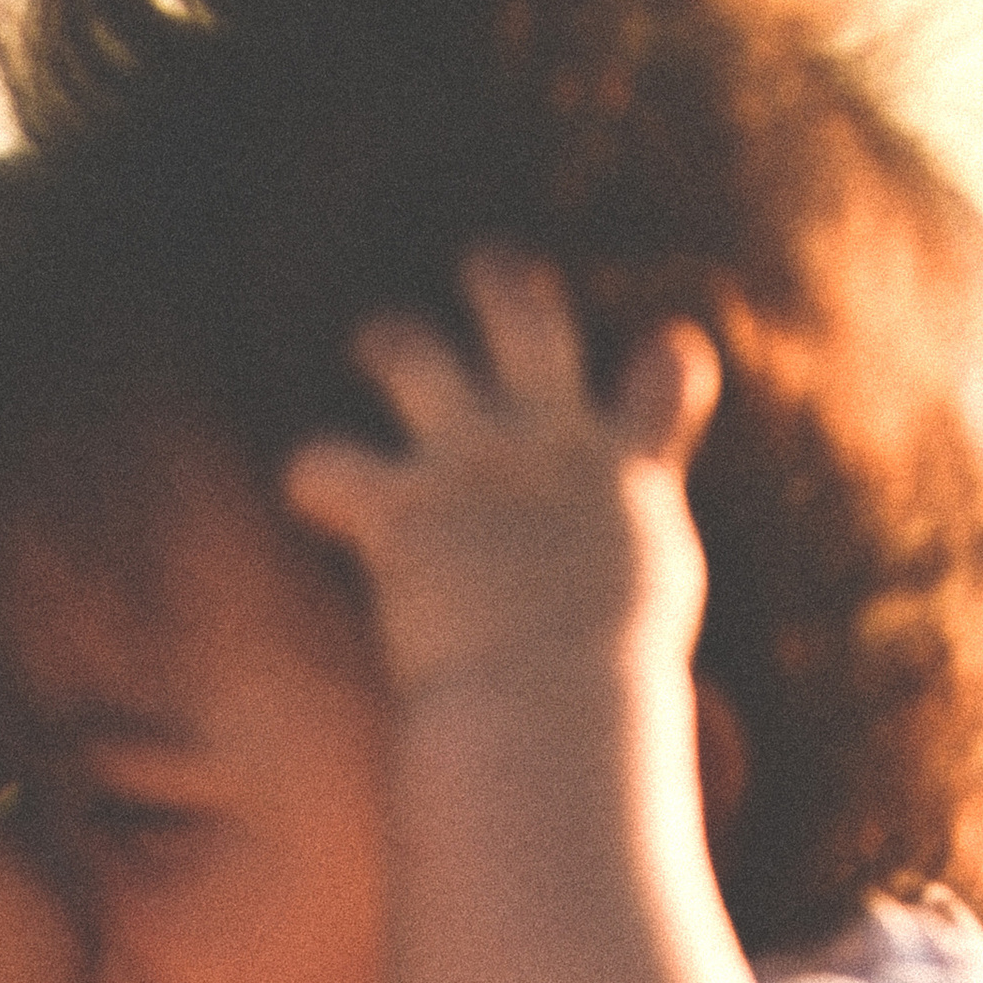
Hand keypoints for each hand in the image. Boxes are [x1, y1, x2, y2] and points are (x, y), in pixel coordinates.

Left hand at [281, 247, 719, 721]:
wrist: (555, 708)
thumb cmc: (608, 692)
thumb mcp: (656, 606)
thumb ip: (641, 552)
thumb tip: (652, 590)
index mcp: (625, 471)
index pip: (670, 374)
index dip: (663, 360)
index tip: (656, 356)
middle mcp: (545, 445)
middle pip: (524, 312)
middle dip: (496, 278)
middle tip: (478, 275)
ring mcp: (469, 468)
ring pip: (408, 350)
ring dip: (385, 337)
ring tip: (371, 345)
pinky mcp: (401, 514)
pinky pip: (326, 463)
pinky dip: (312, 474)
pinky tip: (311, 491)